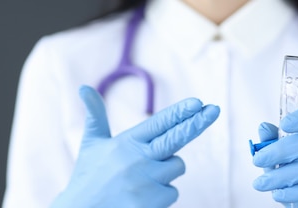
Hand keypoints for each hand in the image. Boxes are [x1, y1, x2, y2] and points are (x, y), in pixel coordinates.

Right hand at [51, 86, 219, 206]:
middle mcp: (137, 159)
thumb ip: (95, 116)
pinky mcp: (151, 202)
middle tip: (214, 109)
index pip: (159, 123)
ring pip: (176, 167)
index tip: (198, 102)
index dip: (180, 112)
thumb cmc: (89, 177)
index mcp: (126, 142)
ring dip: (167, 171)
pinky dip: (162, 193)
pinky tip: (141, 197)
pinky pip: (172, 192)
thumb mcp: (92, 144)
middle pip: (176, 138)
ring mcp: (145, 181)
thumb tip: (83, 87)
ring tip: (140, 179)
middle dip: (197, 123)